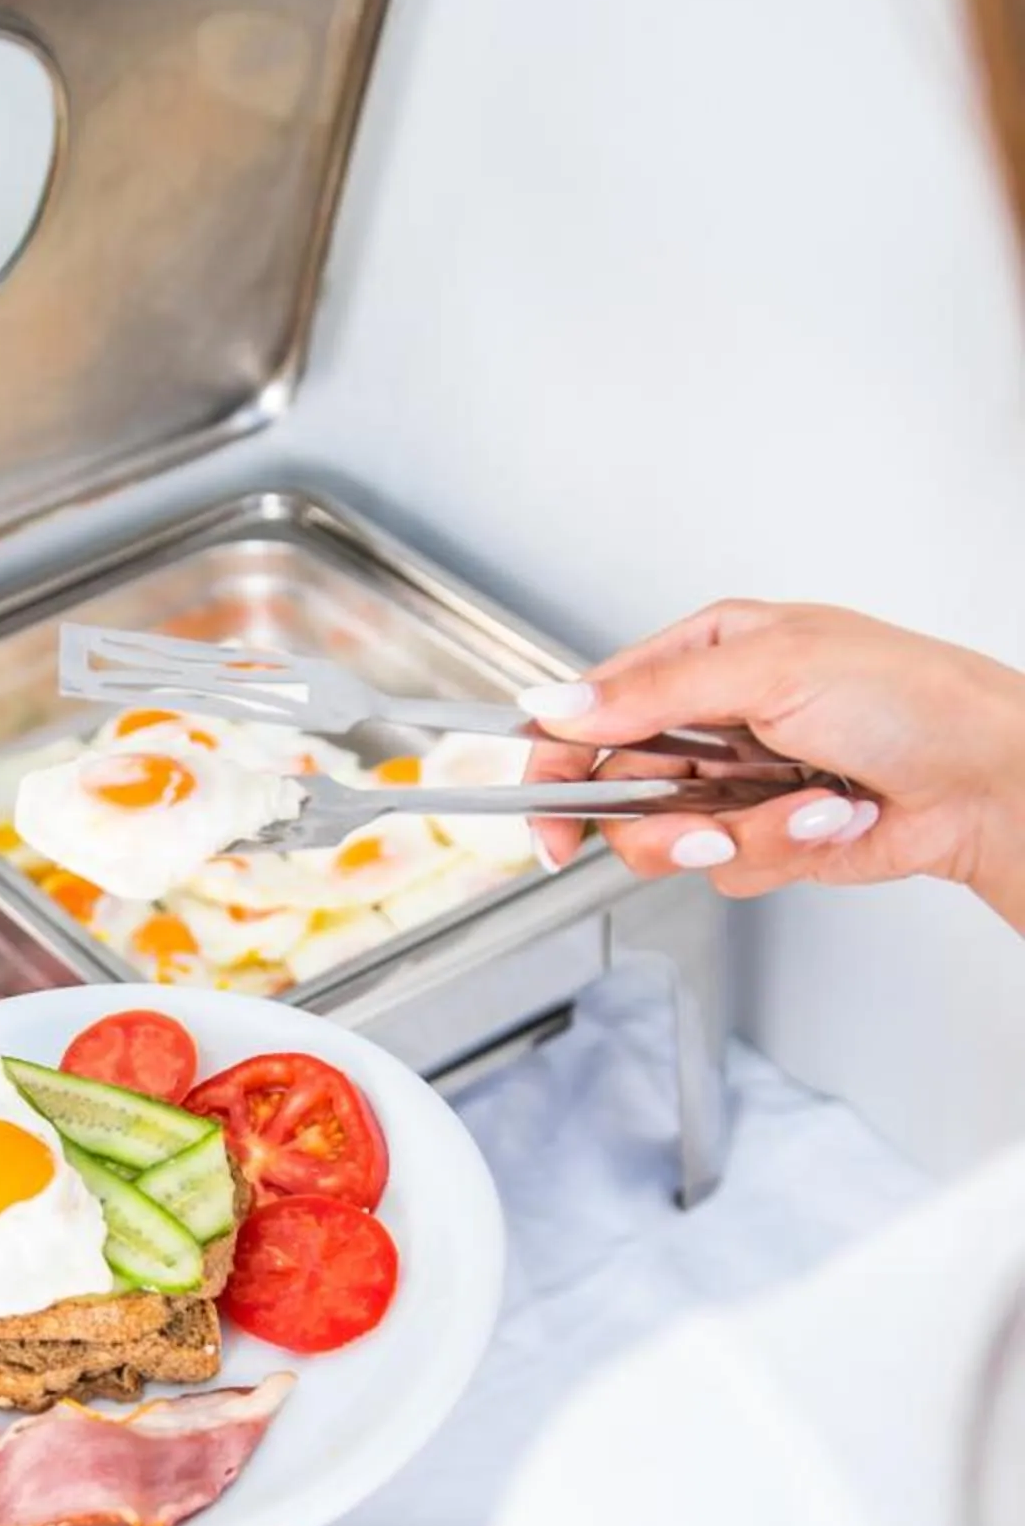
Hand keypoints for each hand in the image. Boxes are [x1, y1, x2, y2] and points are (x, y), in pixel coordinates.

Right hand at [526, 600, 1024, 926]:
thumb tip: (559, 704)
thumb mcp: (769, 669)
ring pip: (671, 841)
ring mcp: (737, 783)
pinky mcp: (766, 837)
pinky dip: (783, 851)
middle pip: (619, 791)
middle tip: (702, 826)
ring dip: (743, 834)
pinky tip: (832, 816)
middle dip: (664, 820)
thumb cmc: (910, 698)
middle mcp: (712, 720)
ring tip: (803, 805)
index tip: (544, 813)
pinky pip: (730, 869)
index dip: (557, 764)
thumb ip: (651, 695)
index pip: (592, 711)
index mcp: (704, 655)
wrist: (985, 779)